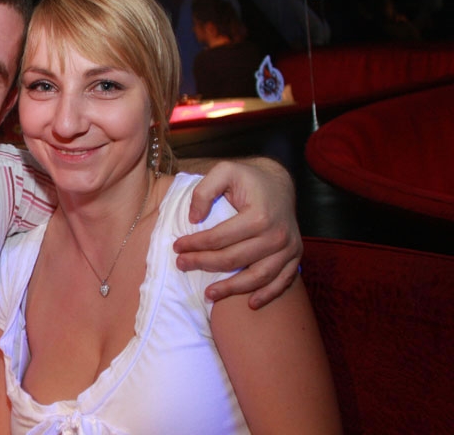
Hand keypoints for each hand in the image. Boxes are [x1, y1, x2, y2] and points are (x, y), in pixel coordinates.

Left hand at [173, 158, 301, 309]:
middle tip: (182, 265)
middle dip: (203, 264)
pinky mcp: (295, 256)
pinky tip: (250, 303)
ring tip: (208, 294)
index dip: (195, 244)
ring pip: (257, 276)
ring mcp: (288, 248)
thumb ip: (205, 190)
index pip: (219, 238)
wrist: (279, 183)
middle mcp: (276, 235)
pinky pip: (282, 281)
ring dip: (232, 289)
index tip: (177, 247)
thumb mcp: (224, 170)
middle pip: (234, 259)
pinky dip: (267, 295)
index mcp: (259, 215)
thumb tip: (193, 219)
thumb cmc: (248, 178)